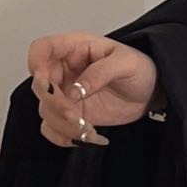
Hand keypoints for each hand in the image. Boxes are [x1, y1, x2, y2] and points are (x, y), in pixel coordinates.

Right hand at [27, 34, 157, 146]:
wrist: (151, 92)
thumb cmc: (140, 68)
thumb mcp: (126, 63)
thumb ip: (100, 73)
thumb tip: (74, 92)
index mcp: (75, 49)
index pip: (41, 49)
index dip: (35, 64)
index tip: (45, 83)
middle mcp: (65, 71)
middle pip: (39, 86)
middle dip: (55, 105)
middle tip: (76, 116)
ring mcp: (66, 94)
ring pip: (45, 111)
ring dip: (63, 124)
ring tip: (90, 130)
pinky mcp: (71, 114)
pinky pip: (52, 128)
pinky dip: (64, 137)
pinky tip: (87, 137)